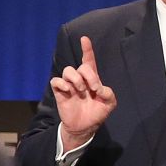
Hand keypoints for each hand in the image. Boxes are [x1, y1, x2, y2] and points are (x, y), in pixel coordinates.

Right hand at [50, 36, 116, 150]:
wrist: (85, 126)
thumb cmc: (97, 112)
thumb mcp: (109, 103)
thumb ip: (109, 93)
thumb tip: (99, 88)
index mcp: (92, 80)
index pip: (88, 61)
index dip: (87, 50)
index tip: (84, 39)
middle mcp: (80, 80)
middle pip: (81, 67)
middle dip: (88, 75)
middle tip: (93, 88)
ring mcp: (69, 85)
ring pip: (68, 71)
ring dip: (76, 80)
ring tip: (80, 91)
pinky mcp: (60, 92)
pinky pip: (56, 81)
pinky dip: (62, 83)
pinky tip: (68, 90)